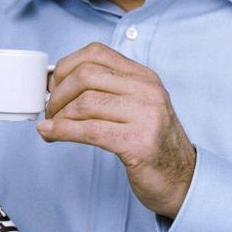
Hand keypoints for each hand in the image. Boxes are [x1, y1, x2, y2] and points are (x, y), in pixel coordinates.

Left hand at [38, 42, 195, 218]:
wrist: (182, 178)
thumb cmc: (151, 143)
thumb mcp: (137, 106)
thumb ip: (108, 91)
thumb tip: (57, 85)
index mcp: (144, 76)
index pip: (96, 53)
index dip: (65, 67)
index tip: (52, 85)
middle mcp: (147, 91)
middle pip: (86, 76)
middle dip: (57, 93)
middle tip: (49, 110)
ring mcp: (145, 116)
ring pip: (85, 102)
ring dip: (58, 115)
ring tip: (51, 126)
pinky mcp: (138, 143)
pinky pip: (89, 130)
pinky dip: (62, 131)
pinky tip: (51, 135)